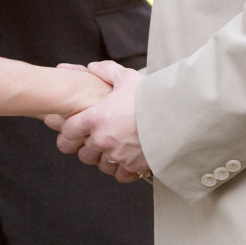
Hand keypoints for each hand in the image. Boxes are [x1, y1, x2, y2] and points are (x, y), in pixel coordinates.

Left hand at [46, 61, 148, 182]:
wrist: (177, 114)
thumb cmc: (151, 95)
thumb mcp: (126, 77)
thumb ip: (106, 71)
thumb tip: (92, 68)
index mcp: (95, 118)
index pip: (68, 133)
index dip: (68, 134)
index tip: (71, 134)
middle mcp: (103, 140)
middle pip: (83, 153)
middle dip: (87, 148)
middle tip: (95, 141)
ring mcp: (118, 155)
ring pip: (101, 166)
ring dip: (104, 159)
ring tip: (113, 150)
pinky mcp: (135, 166)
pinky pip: (120, 175)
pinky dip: (122, 170)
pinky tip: (127, 161)